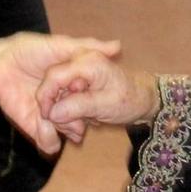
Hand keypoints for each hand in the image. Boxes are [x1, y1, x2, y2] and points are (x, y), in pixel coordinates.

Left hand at [0, 33, 122, 151]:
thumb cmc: (28, 51)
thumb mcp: (61, 46)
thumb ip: (87, 47)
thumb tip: (119, 46)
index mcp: (73, 83)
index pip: (92, 97)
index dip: (95, 96)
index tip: (89, 89)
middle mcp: (65, 101)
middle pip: (84, 117)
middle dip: (84, 117)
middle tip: (79, 109)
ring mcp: (50, 115)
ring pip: (70, 131)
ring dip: (70, 129)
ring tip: (64, 120)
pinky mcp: (34, 126)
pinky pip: (48, 142)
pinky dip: (50, 141)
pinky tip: (48, 130)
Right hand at [38, 49, 156, 135]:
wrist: (144, 100)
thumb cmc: (130, 99)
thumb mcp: (105, 105)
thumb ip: (77, 107)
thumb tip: (51, 113)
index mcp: (87, 62)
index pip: (54, 77)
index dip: (46, 97)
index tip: (48, 117)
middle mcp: (79, 63)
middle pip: (51, 87)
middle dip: (57, 110)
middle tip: (76, 129)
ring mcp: (77, 73)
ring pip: (56, 96)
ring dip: (64, 115)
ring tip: (82, 129)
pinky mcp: (77, 84)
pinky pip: (64, 99)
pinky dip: (68, 113)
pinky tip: (82, 124)